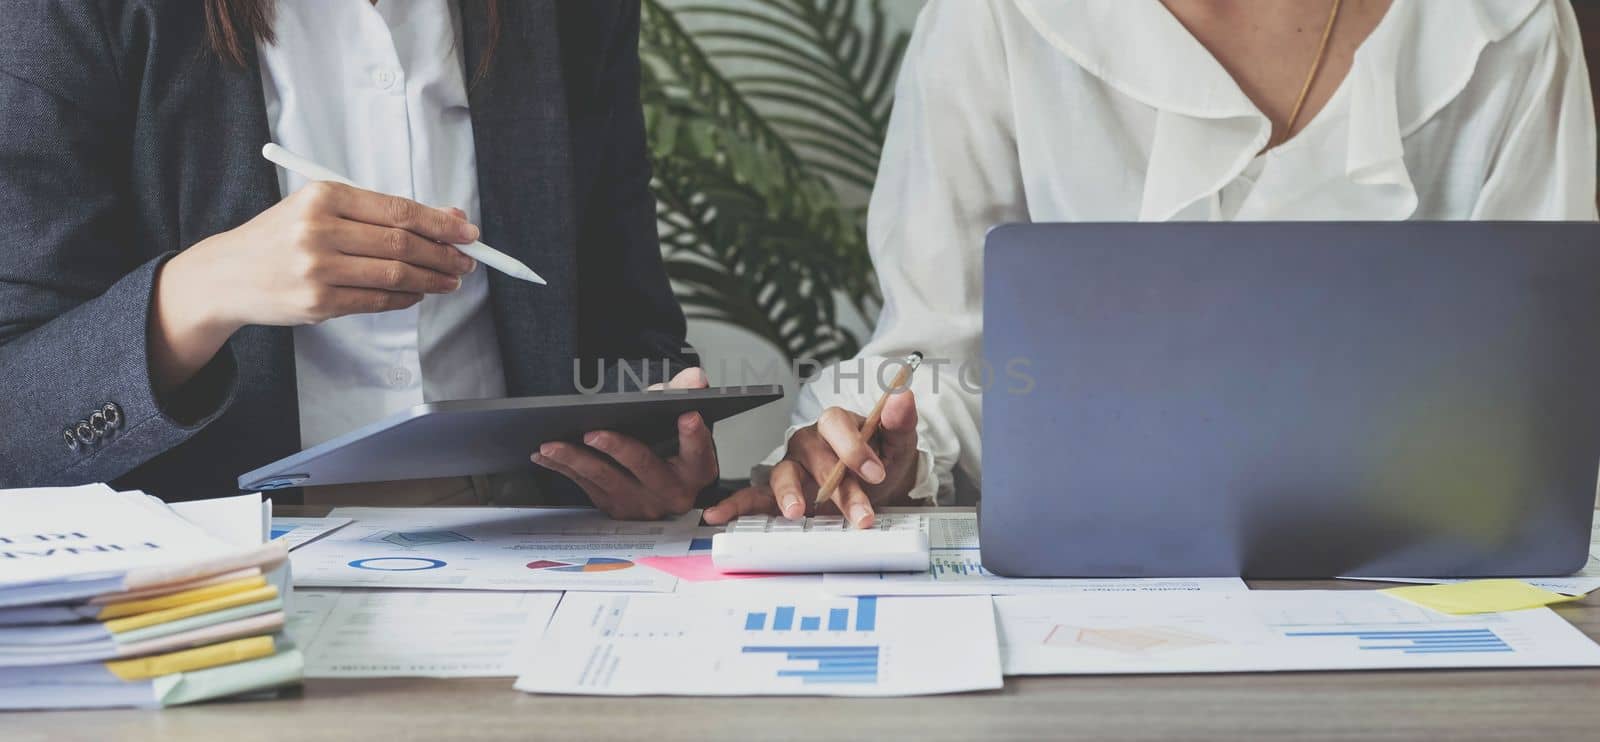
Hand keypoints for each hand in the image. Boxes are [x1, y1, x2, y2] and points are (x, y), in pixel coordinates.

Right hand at [150, 182, 479, 390]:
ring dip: (433, 279)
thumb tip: (447, 216)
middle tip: (467, 261)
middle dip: (444, 254)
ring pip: (395, 275)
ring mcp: (317, 269)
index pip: (398, 210)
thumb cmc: (281, 236)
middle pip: (402, 243)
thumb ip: (379, 211)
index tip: (469, 232)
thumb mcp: (321, 208)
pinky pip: (377, 301)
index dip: (441, 223)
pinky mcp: (317, 303)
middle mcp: (319, 230)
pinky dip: (406, 298)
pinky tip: (419, 293)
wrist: (226, 274)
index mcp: (323, 196)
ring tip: (451, 279)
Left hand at [532, 367, 719, 519]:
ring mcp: (642, 504)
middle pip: (643, 466)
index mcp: (696, 470)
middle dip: (617, 449)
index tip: (688, 416)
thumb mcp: (680, 418)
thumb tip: (694, 378)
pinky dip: (564, 469)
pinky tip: (546, 455)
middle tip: (593, 433)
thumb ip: (684, 394)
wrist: (660, 480)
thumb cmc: (671, 443)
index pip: (698, 451)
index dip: (693, 435)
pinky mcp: (616, 508)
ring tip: (552, 444)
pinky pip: (586, 486)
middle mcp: (671, 492)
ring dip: (575, 460)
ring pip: (606, 478)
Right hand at [704, 390, 919, 527]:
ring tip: (795, 513)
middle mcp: (809, 444)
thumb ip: (900, 421)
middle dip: (838, 487)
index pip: (836, 423)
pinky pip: (752, 496)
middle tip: (860, 514)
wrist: (879, 486)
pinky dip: (733, 504)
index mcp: (836, 425)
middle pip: (815, 457)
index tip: (876, 472)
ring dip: (788, 493)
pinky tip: (717, 514)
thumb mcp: (899, 442)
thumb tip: (902, 395)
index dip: (854, 446)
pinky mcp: (778, 494)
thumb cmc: (882, 460)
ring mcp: (791, 468)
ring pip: (783, 474)